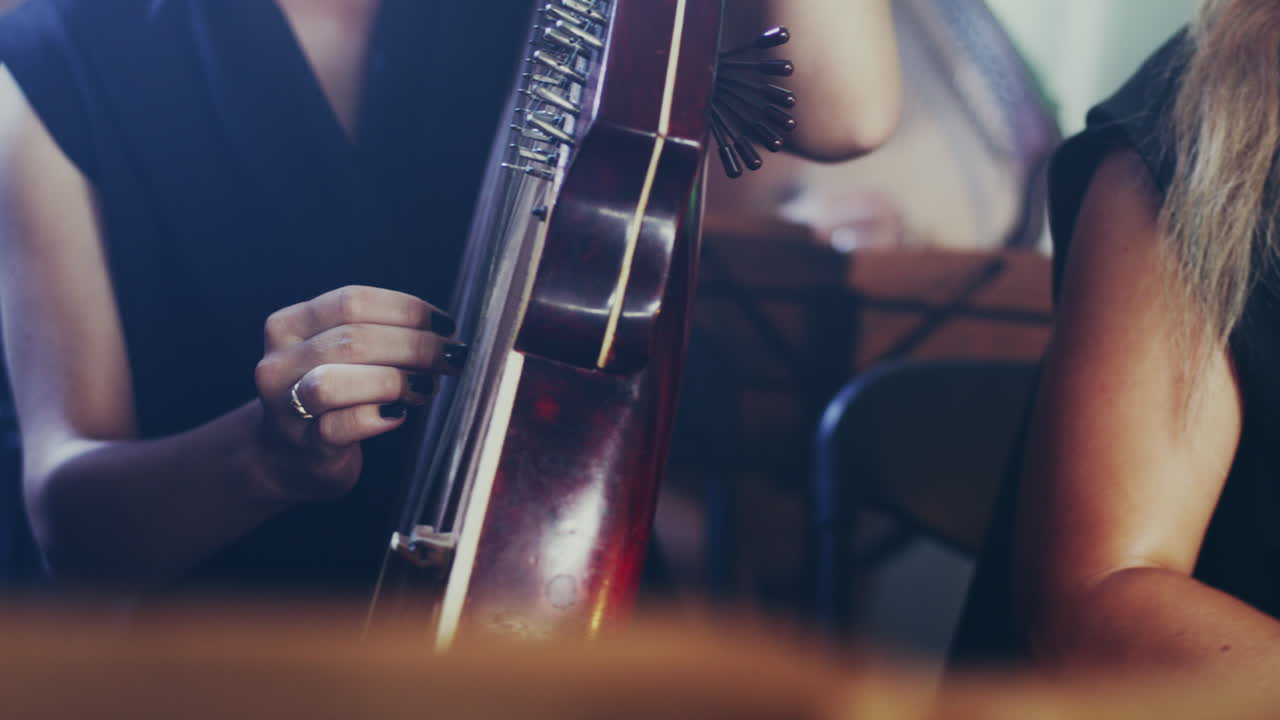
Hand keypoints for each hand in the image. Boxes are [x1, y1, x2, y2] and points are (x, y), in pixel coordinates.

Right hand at [252, 285, 462, 501]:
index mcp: (289, 326)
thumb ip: (380, 334)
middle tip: (451, 358)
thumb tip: (443, 330)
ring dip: (396, 380)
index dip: (407, 309)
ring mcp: (287, 408)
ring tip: (428, 387)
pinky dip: (378, 417)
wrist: (292, 458)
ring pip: (336, 382)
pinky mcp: (306, 447)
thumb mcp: (343, 356)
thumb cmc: (333, 398)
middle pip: (352, 340)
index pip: (352, 302)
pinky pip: (342, 426)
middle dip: (415, 345)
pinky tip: (399, 414)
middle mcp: (280, 363)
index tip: (444, 325)